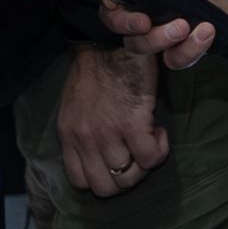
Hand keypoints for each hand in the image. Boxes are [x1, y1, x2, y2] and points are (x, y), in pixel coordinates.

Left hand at [55, 45, 166, 198]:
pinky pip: (150, 157)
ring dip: (145, 163)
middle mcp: (84, 139)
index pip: (81, 181)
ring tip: (149, 140)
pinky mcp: (131, 123)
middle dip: (126, 178)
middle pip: (106, 188)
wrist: (108, 41)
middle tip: (137, 155)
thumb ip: (83, 132)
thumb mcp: (75, 107)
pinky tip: (158, 130)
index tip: (116, 160)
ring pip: (129, 176)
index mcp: (68, 136)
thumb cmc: (96, 70)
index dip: (103, 177)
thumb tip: (101, 153)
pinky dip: (159, 149)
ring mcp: (107, 133)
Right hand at [100, 0, 227, 69]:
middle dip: (129, 28)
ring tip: (187, 27)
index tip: (123, 7)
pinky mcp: (185, 39)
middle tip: (149, 24)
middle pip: (117, 21)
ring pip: (142, 44)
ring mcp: (165, 20)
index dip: (109, 0)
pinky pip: (176, 57)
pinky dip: (188, 52)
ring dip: (159, 43)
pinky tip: (208, 33)